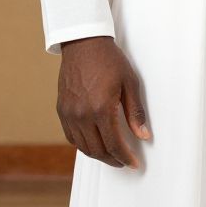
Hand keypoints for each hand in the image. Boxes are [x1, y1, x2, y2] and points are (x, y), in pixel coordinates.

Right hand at [57, 36, 150, 167]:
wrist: (84, 43)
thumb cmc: (109, 60)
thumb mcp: (129, 83)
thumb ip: (135, 112)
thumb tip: (143, 136)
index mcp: (101, 109)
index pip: (113, 145)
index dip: (125, 158)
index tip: (133, 163)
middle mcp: (82, 115)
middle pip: (98, 150)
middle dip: (113, 159)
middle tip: (124, 161)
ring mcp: (70, 114)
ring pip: (83, 147)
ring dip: (98, 154)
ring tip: (111, 154)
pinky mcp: (62, 110)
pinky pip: (71, 136)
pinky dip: (83, 145)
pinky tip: (93, 142)